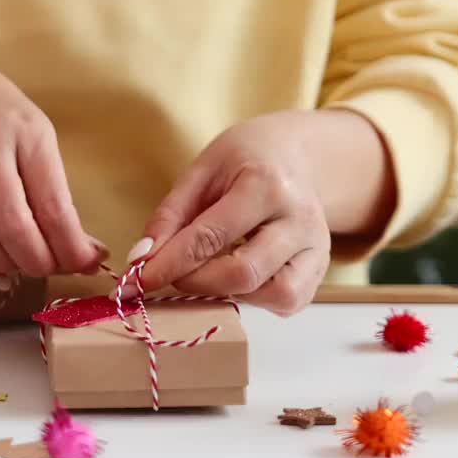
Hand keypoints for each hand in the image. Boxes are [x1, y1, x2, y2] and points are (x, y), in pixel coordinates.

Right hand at [0, 54, 105, 288]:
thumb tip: (84, 252)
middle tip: (48, 270)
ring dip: (3, 264)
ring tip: (19, 270)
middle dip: (37, 262)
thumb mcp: (34, 136)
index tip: (84, 266)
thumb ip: (55, 192)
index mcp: (28, 133)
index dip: (70, 247)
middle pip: (13, 224)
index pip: (53, 205)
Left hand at [135, 112, 338, 315]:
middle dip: (195, 284)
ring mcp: (316, 247)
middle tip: (170, 274)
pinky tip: (237, 277)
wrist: (296, 156)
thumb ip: (170, 216)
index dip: (168, 264)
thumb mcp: (201, 171)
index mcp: (266, 185)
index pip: (210, 238)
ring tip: (207, 272)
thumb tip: (141, 261)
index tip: (136, 279)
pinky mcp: (320, 269)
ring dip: (228, 293)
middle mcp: (299, 219)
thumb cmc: (245, 160)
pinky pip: (287, 302)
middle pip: (243, 273)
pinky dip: (255, 299)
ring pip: (271, 294)